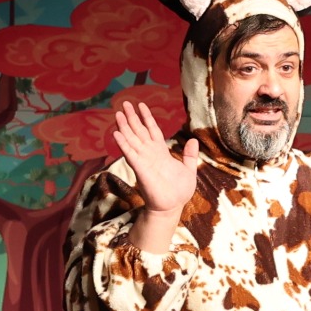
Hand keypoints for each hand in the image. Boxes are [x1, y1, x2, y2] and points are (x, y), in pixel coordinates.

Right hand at [113, 101, 198, 218]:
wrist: (172, 207)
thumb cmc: (179, 191)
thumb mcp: (189, 170)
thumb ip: (190, 155)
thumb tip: (193, 140)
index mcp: (161, 152)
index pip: (152, 130)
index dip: (147, 118)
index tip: (141, 105)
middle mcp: (151, 154)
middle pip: (139, 131)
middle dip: (132, 118)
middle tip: (124, 103)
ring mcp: (144, 161)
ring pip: (132, 140)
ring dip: (124, 127)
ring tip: (117, 114)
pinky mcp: (141, 169)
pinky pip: (130, 154)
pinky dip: (123, 144)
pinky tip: (116, 134)